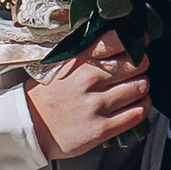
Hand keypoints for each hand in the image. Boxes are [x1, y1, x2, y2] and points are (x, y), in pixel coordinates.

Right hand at [26, 32, 153, 160]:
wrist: (28, 127)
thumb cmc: (45, 96)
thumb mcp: (59, 65)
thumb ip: (86, 54)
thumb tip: (117, 42)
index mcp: (79, 61)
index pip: (117, 40)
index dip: (133, 41)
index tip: (138, 43)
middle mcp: (89, 80)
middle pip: (136, 64)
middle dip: (140, 66)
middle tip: (135, 70)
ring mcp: (96, 105)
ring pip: (140, 88)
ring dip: (142, 87)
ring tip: (135, 89)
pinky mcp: (102, 129)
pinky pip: (138, 113)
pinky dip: (142, 107)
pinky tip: (135, 105)